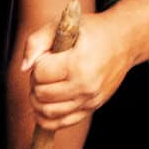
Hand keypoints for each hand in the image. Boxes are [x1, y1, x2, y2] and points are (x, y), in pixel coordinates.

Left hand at [24, 13, 132, 130]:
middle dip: (36, 81)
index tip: (48, 55)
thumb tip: (25, 68)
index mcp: (78, 63)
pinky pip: (62, 123)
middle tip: (44, 70)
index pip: (40, 73)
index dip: (37, 62)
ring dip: (38, 100)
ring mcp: (89, 100)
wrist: (124, 42)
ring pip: (48, 112)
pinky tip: (43, 106)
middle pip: (42, 93)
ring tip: (44, 85)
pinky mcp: (91, 108)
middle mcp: (85, 86)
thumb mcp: (62, 26)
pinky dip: (46, 119)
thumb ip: (36, 42)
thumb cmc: (92, 31)